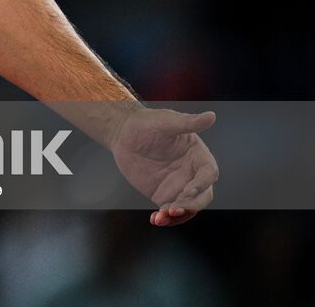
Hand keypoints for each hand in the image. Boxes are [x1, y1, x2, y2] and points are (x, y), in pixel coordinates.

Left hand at [109, 107, 217, 226]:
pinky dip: (166, 218)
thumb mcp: (166, 121)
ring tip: (162, 217)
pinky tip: (156, 220)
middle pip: (202, 195)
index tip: (188, 189)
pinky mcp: (164, 195)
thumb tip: (211, 116)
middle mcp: (192, 174)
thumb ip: (187, 122)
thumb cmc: (147, 123)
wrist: (123, 134)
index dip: (202, 183)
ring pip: (187, 207)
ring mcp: (179, 187)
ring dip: (179, 216)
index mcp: (198, 156)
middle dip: (191, 204)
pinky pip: (170, 212)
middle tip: (174, 209)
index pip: (209, 173)